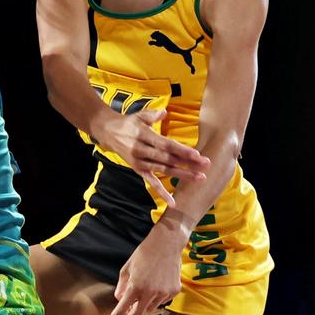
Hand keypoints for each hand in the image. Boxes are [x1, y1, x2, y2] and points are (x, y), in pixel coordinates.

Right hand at [91, 108, 209, 206]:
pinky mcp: (138, 170)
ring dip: (183, 175)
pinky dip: (162, 193)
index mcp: (143, 135)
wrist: (108, 132)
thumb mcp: (139, 115)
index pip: (166, 144)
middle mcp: (141, 150)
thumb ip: (153, 115)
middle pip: (168, 159)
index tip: (197, 155)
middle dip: (188, 163)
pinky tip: (173, 202)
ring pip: (164, 170)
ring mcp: (140, 162)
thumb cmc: (129, 123)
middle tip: (206, 166)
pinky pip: (151, 182)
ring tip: (200, 178)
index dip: (181, 150)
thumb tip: (164, 112)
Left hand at [101, 224, 183, 314]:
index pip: (120, 312)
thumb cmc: (144, 253)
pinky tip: (157, 282)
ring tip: (145, 286)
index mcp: (135, 286)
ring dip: (143, 304)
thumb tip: (120, 302)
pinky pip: (161, 300)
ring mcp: (164, 293)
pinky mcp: (174, 291)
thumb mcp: (127, 268)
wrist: (167, 243)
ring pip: (149, 308)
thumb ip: (122, 287)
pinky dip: (156, 297)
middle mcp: (150, 292)